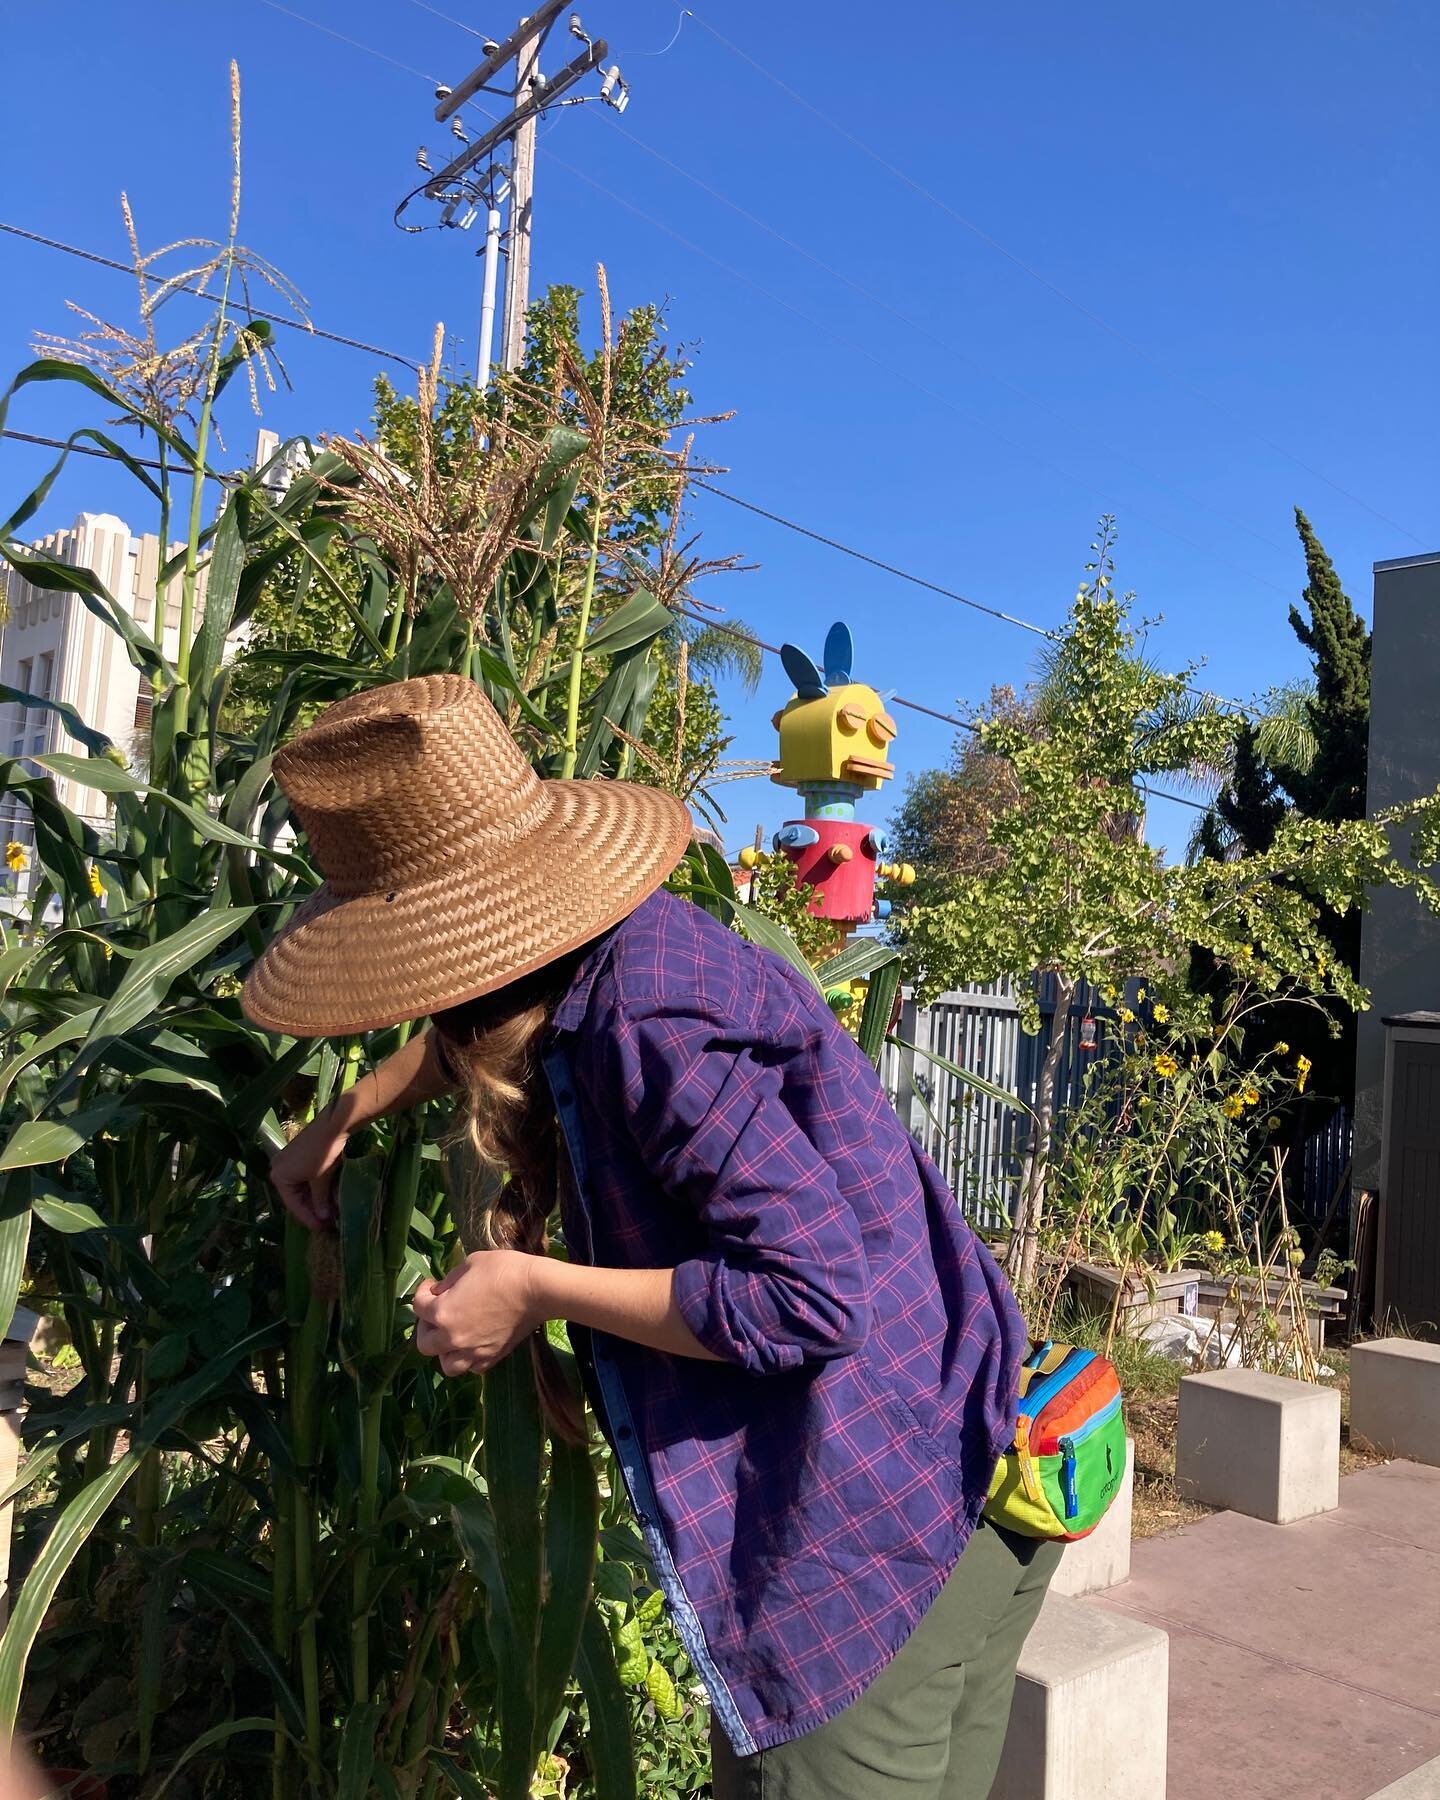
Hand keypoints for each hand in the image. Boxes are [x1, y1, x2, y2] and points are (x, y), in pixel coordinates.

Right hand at [270, 1114, 347, 1230]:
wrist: (332, 1126)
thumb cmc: (322, 1154)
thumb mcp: (320, 1181)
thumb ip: (319, 1201)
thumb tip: (323, 1218)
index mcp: (279, 1177)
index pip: (293, 1205)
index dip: (308, 1218)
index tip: (321, 1228)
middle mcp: (278, 1169)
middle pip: (295, 1196)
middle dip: (311, 1209)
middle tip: (326, 1222)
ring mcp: (287, 1162)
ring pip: (301, 1188)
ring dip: (314, 1199)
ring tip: (328, 1211)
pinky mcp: (297, 1155)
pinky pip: (303, 1177)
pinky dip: (315, 1187)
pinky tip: (326, 1195)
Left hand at [412, 1250, 542, 1376]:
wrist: (538, 1290)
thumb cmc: (503, 1270)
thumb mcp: (470, 1264)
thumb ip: (449, 1281)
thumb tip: (439, 1292)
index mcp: (443, 1312)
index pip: (417, 1306)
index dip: (422, 1292)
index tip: (432, 1285)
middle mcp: (453, 1338)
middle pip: (424, 1343)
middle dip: (426, 1326)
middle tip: (438, 1311)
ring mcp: (473, 1351)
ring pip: (447, 1364)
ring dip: (445, 1351)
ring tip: (453, 1336)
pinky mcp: (492, 1357)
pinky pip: (472, 1367)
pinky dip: (468, 1358)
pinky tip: (473, 1343)